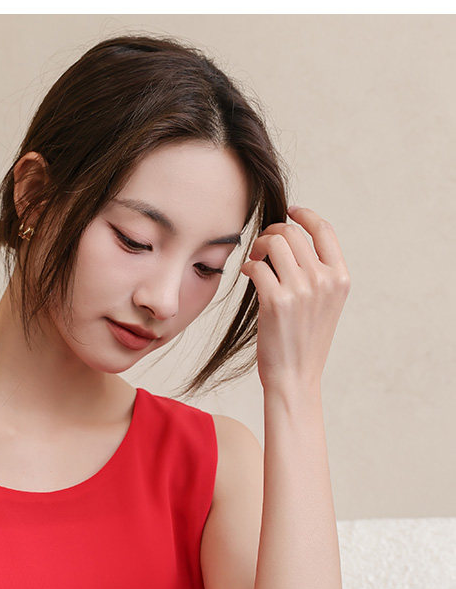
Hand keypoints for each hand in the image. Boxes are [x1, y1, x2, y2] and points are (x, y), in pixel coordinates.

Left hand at [240, 206, 350, 392]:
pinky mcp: (276, 301)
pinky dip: (248, 266)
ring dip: (258, 246)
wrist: (295, 377)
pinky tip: (247, 274)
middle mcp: (324, 280)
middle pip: (293, 233)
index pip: (324, 230)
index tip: (290, 211)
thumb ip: (318, 274)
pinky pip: (256, 266)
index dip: (305, 215)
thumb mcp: (325, 305)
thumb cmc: (305, 342)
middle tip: (261, 247)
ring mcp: (301, 290)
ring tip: (254, 260)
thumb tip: (292, 240)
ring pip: (274, 243)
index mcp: (340, 278)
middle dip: (273, 233)